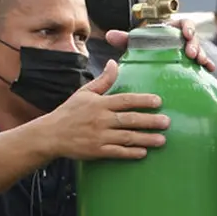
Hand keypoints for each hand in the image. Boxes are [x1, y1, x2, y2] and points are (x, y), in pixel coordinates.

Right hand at [42, 60, 170, 160]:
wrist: (50, 135)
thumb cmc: (69, 112)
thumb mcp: (84, 93)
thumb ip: (103, 80)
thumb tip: (114, 62)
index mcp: (99, 104)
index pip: (125, 100)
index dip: (143, 100)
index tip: (158, 101)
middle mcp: (101, 119)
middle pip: (130, 119)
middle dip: (150, 121)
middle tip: (167, 122)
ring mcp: (99, 136)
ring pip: (127, 137)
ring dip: (146, 139)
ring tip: (162, 140)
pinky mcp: (97, 151)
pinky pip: (117, 152)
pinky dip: (130, 153)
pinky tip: (143, 153)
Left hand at [105, 20, 215, 72]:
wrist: (153, 65)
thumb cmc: (147, 49)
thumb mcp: (136, 44)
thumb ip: (125, 40)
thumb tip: (110, 35)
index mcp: (172, 31)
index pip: (184, 24)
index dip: (187, 28)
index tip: (186, 35)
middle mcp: (183, 40)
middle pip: (194, 38)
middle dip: (195, 44)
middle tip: (191, 53)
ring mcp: (190, 52)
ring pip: (200, 50)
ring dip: (202, 54)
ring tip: (200, 62)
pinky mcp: (193, 64)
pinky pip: (204, 63)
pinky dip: (208, 65)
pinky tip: (210, 69)